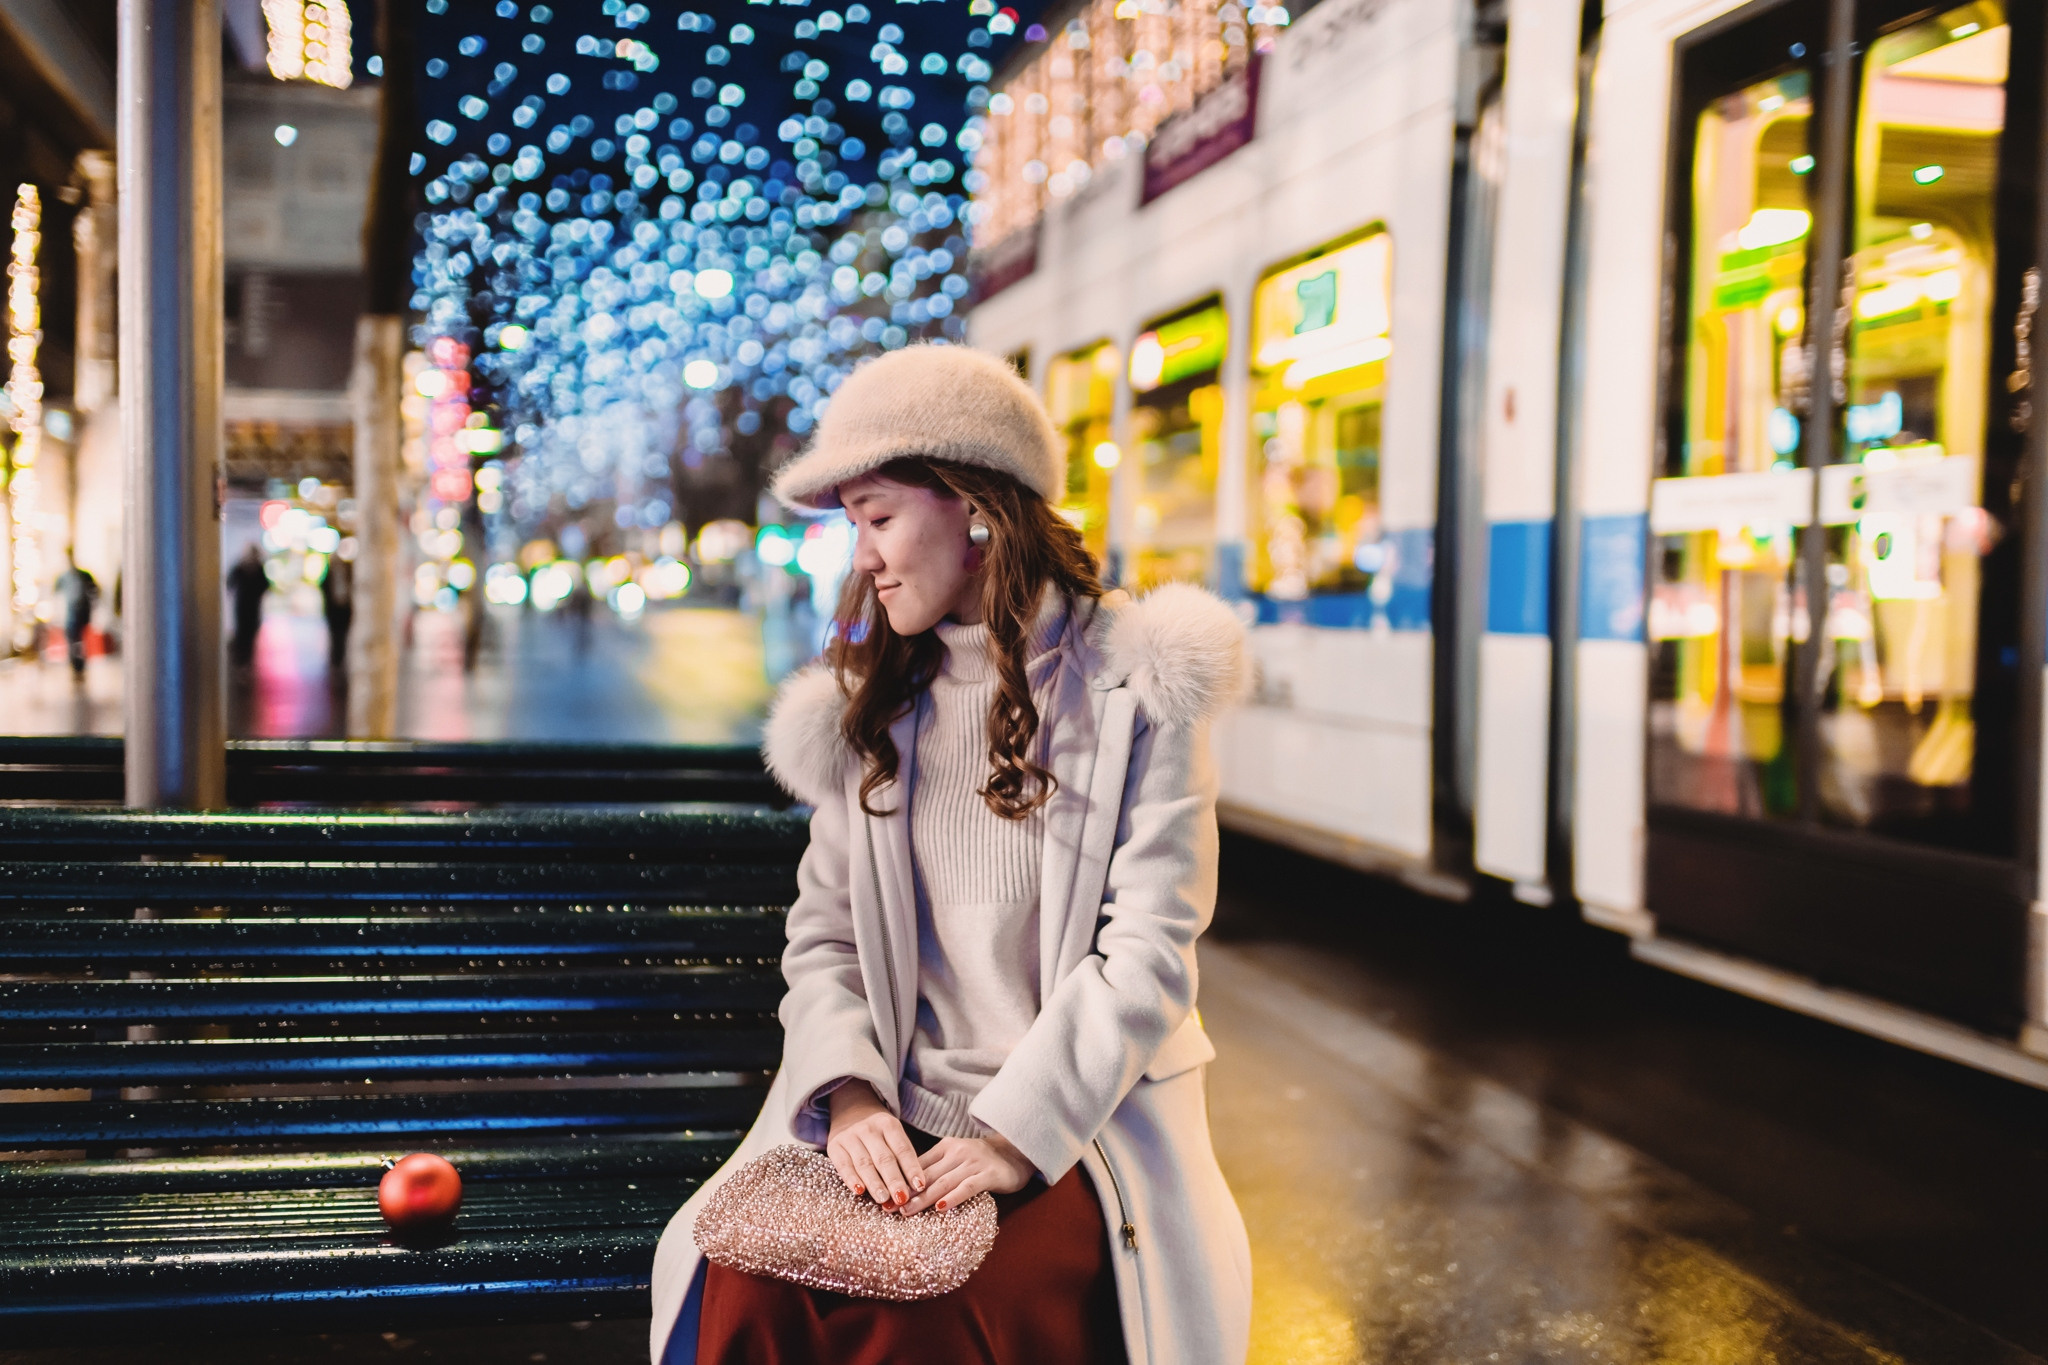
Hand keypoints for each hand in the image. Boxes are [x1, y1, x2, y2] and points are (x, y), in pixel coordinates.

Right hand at [825, 1081, 923, 1208]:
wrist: (850, 1112)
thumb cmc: (878, 1133)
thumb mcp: (892, 1135)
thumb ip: (902, 1158)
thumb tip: (914, 1188)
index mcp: (889, 1125)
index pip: (902, 1149)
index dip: (911, 1168)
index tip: (919, 1186)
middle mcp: (869, 1129)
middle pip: (884, 1158)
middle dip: (894, 1180)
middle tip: (902, 1198)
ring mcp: (850, 1136)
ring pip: (864, 1163)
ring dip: (875, 1183)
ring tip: (884, 1199)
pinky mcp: (834, 1146)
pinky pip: (843, 1164)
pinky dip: (851, 1178)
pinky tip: (859, 1191)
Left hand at [897, 1131, 1034, 1215]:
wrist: (1016, 1152)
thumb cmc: (980, 1160)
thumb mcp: (955, 1159)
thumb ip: (935, 1170)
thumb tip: (906, 1189)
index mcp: (945, 1147)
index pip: (918, 1165)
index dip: (899, 1182)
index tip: (883, 1198)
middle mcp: (957, 1152)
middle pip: (927, 1175)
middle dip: (906, 1193)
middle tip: (888, 1209)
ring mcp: (973, 1162)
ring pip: (943, 1182)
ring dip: (924, 1198)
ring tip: (907, 1211)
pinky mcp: (989, 1174)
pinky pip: (968, 1187)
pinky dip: (953, 1197)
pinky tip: (941, 1208)